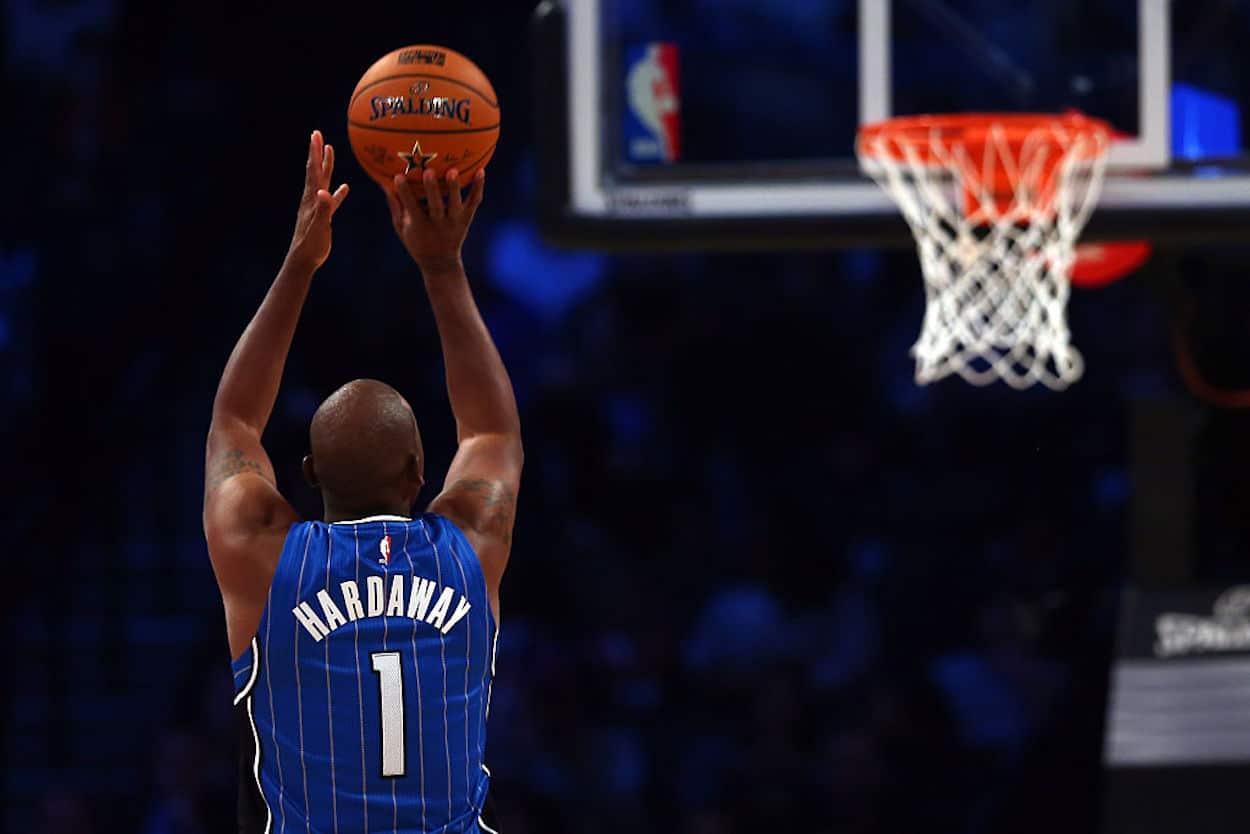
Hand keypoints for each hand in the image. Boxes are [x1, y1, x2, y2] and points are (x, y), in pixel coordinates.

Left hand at [286, 130, 348, 272]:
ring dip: (326, 166)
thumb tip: (325, 192)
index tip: (316, 135)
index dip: (315, 153)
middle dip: (317, 152)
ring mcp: (317, 206)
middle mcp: (312, 198)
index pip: (313, 171)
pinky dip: (337, 191)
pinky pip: (331, 199)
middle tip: (318, 135)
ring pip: (323, 181)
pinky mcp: (323, 216)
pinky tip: (344, 188)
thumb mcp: (319, 227)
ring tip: (330, 151)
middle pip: (315, 170)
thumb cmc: (310, 245)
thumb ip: (323, 209)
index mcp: (312, 198)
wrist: (303, 260)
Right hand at [386, 168, 484, 273]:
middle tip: (429, 172)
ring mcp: (455, 222)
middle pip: (436, 206)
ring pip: (456, 204)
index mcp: (420, 226)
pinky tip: (481, 171)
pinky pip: (474, 202)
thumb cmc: (417, 243)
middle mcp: (439, 224)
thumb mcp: (402, 228)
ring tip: (453, 170)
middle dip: (432, 189)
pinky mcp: (467, 219)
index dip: (404, 193)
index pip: (411, 208)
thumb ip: (395, 206)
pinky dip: (478, 187)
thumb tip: (384, 183)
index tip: (398, 177)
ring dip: (454, 187)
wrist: (441, 263)